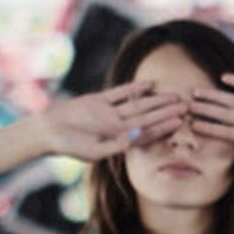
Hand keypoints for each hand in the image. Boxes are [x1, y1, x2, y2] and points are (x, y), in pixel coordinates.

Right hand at [38, 81, 187, 161]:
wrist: (47, 131)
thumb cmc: (69, 146)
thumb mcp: (93, 150)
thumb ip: (116, 145)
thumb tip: (137, 137)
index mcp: (118, 141)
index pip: (146, 134)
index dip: (163, 127)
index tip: (179, 122)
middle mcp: (117, 127)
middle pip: (147, 118)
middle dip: (166, 112)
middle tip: (186, 105)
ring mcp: (109, 113)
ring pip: (138, 105)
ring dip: (156, 100)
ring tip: (174, 95)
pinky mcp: (99, 101)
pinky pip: (120, 93)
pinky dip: (134, 88)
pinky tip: (150, 83)